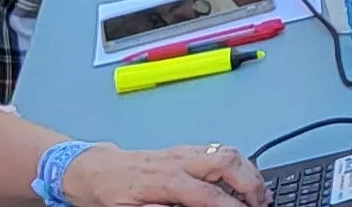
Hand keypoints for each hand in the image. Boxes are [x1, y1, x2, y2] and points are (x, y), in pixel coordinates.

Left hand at [61, 141, 265, 206]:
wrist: (90, 169)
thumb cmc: (106, 191)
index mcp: (165, 180)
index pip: (209, 194)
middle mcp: (177, 161)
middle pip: (227, 162)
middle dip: (251, 183)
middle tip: (260, 203)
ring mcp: (181, 152)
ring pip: (226, 151)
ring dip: (247, 170)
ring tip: (257, 192)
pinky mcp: (181, 151)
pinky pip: (216, 149)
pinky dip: (236, 162)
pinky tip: (240, 176)